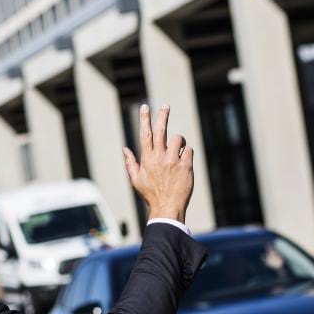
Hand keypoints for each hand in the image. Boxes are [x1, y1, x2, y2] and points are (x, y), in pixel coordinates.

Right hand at [122, 104, 193, 224]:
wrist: (167, 207)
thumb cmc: (151, 195)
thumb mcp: (136, 180)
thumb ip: (130, 163)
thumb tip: (124, 149)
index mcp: (147, 159)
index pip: (145, 134)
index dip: (145, 119)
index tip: (145, 107)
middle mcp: (160, 157)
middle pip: (161, 130)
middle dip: (162, 116)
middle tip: (165, 106)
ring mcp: (173, 161)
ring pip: (178, 139)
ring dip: (178, 142)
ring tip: (177, 151)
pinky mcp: (186, 166)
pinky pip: (189, 150)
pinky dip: (187, 154)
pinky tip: (183, 163)